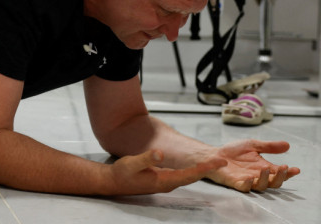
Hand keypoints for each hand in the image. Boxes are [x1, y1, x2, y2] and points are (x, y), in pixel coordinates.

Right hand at [107, 149, 226, 194]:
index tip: (217, 163)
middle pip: (192, 176)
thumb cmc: (122, 173)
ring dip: (202, 170)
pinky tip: (197, 166)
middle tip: (223, 162)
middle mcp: (168, 183)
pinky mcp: (162, 179)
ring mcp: (166, 182)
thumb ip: (146, 158)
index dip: (204, 168)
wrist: (114, 182)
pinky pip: (182, 175)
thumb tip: (161, 153)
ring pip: (188, 176)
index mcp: (164, 181)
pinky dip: (192, 170)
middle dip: (207, 169)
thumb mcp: (132, 163)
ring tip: (214, 163)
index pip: (189, 174)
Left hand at [205, 139, 300, 191]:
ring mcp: (247, 180)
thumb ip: (269, 146)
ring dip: (265, 179)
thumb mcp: (253, 145)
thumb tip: (287, 145)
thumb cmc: (234, 151)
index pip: (279, 173)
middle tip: (283, 168)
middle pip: (274, 183)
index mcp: (264, 168)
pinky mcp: (235, 183)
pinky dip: (248, 184)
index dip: (288, 173)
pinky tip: (250, 178)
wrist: (215, 154)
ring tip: (265, 168)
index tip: (296, 169)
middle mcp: (258, 176)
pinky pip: (243, 187)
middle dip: (280, 177)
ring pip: (261, 186)